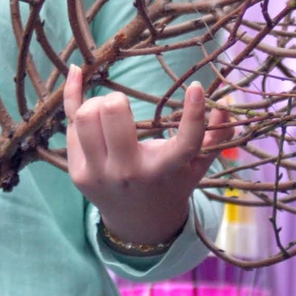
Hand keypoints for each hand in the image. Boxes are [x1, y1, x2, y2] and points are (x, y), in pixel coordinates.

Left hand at [64, 68, 230, 253]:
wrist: (139, 222)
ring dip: (96, 104)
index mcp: (165, 170)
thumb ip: (215, 138)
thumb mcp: (196, 166)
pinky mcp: (78, 173)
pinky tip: (77, 72)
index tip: (196, 87)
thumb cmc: (170, 183)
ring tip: (106, 111)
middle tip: (123, 107)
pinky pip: (69, 125)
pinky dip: (73, 96)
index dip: (194, 113)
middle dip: (118, 101)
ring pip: (85, 117)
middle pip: (112, 113)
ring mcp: (99, 174)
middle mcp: (130, 173)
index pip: (186, 142)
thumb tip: (226, 107)